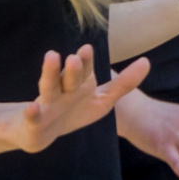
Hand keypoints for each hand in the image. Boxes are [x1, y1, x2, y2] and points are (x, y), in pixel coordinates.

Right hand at [3, 45, 147, 153]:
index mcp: (77, 84)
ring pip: (48, 88)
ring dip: (49, 74)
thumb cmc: (74, 110)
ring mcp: (46, 105)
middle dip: (72, 69)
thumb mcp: (102, 99)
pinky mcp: (34, 122)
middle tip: (74, 57)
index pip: (83, 71)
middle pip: (68, 78)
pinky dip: (32, 113)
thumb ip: (123, 83)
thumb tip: (147, 61)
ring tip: (51, 57)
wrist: (40, 131)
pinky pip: (32, 117)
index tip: (87, 48)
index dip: (85, 61)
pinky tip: (32, 108)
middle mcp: (61, 90)